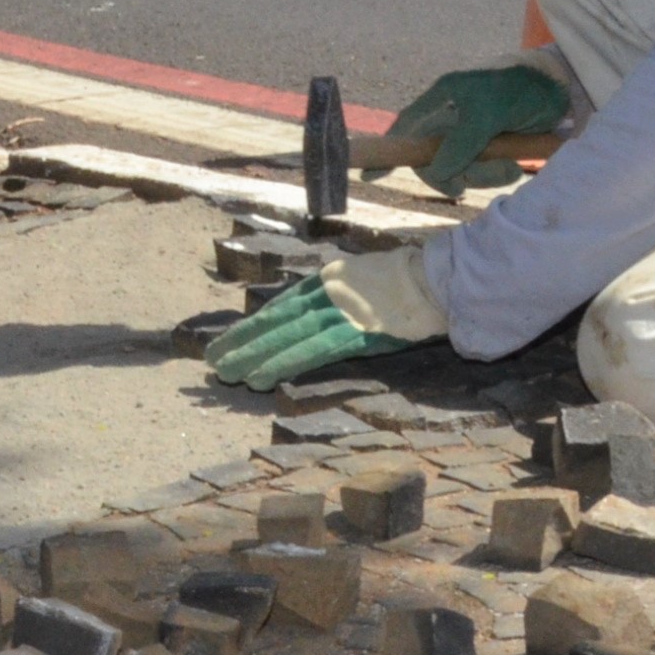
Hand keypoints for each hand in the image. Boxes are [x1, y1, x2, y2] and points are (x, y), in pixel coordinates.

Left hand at [205, 247, 451, 388]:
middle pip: (275, 321)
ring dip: (254, 357)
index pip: (281, 306)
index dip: (252, 325)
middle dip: (242, 342)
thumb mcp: (364, 278)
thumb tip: (310, 314)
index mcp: (329, 279)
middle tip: (213, 361)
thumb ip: (336, 295)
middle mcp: (327, 293)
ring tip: (227, 373)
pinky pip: (311, 352)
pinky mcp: (356, 334)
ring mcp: (341, 313)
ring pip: (286, 337)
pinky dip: (283, 364)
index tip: (228, 340)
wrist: (441, 280)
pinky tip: (262, 376)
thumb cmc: (410, 282)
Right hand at [387, 64, 571, 193]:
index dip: (387, 152)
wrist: (566, 87)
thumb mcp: (490, 111)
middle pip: (434, 160)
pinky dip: (497, 175)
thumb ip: (460, 142)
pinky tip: (514, 167)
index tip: (369, 174)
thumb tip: (433, 172)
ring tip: (513, 169)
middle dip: (459, 173)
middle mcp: (451, 118)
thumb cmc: (523, 88)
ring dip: (485, 176)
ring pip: (460, 170)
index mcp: (442, 100)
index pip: (406, 129)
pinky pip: (483, 172)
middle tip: (492, 173)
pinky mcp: (492, 147)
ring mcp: (471, 134)